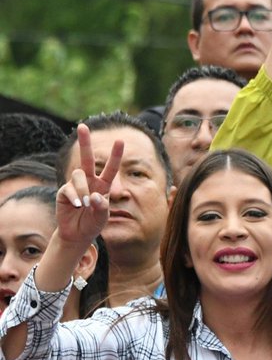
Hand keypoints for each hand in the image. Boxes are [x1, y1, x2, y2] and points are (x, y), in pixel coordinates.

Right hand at [56, 124, 121, 247]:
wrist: (78, 234)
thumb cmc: (93, 223)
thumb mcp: (103, 217)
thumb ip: (102, 207)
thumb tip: (96, 196)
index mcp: (103, 185)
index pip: (110, 168)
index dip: (115, 155)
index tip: (120, 140)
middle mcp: (89, 182)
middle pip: (86, 159)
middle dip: (85, 142)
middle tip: (82, 125)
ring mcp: (75, 185)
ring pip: (78, 175)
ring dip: (83, 189)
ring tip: (85, 204)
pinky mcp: (63, 192)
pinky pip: (68, 189)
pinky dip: (74, 197)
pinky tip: (77, 205)